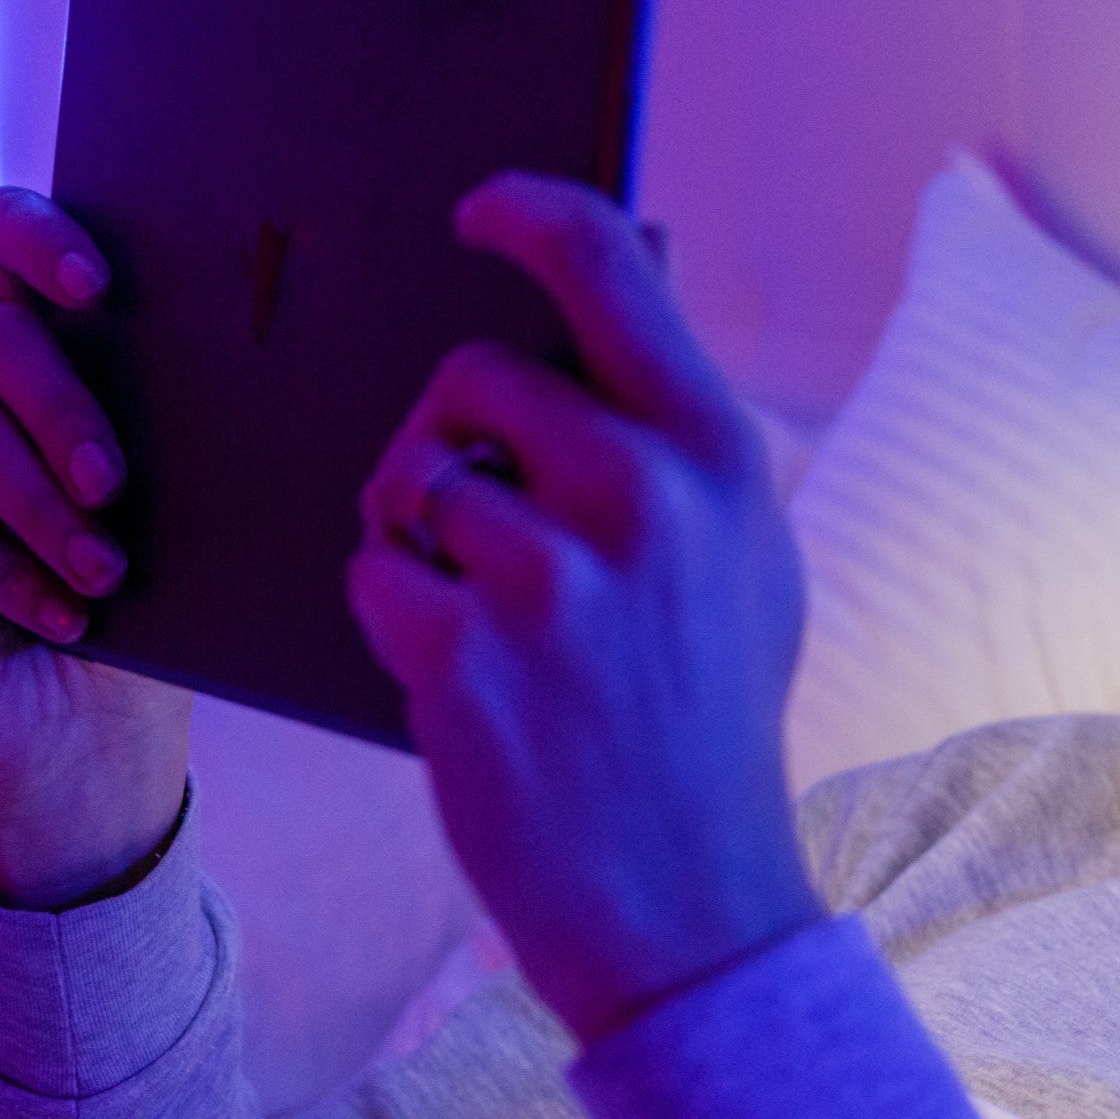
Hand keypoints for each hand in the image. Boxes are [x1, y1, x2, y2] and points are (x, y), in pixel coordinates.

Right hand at [0, 186, 190, 908]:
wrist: (95, 745)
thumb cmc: (152, 616)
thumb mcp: (177, 518)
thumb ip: (165, 437)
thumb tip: (230, 375)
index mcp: (48, 363)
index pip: (6, 243)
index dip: (36, 236)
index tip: (97, 285)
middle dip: (62, 405)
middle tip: (115, 485)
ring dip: (41, 508)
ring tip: (105, 574)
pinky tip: (60, 614)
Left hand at [344, 177, 819, 1045]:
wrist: (688, 904)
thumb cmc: (704, 727)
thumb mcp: (744, 564)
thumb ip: (678, 447)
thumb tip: (604, 319)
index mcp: (717, 454)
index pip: (608, 267)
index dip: (529, 215)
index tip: (476, 214)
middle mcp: (641, 493)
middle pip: (472, 377)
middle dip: (448, 439)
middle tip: (474, 522)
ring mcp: (551, 574)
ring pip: (412, 479)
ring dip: (417, 536)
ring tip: (483, 619)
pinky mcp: (464, 651)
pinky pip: (376, 572)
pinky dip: (395, 618)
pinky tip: (460, 678)